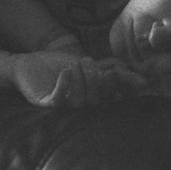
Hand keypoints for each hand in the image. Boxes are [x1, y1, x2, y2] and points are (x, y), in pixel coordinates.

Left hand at [12, 52, 145, 107]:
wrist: (28, 64)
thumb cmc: (57, 65)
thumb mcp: (88, 64)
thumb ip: (111, 69)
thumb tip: (142, 77)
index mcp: (89, 98)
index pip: (107, 98)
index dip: (112, 86)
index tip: (112, 71)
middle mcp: (77, 105)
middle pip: (94, 101)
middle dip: (95, 82)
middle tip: (90, 63)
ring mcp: (61, 106)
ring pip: (78, 102)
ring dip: (80, 81)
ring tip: (76, 64)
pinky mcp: (45, 102)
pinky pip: (57, 101)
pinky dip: (64, 86)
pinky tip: (66, 72)